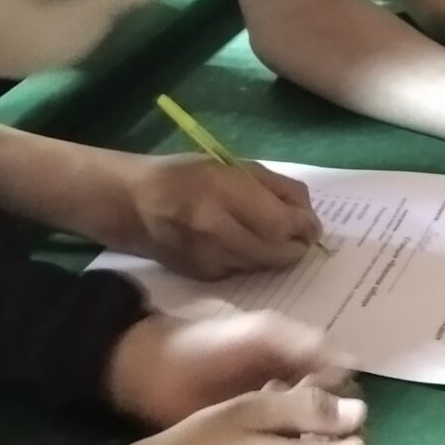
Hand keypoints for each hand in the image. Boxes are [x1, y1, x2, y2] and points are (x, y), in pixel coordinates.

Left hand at [107, 311, 351, 426]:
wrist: (149, 370)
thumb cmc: (207, 346)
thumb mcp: (259, 333)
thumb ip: (303, 342)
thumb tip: (354, 367)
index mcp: (296, 356)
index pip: (340, 383)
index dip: (346, 402)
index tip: (346, 426)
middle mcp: (288, 386)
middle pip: (327, 413)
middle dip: (331, 431)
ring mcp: (267, 417)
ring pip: (306, 436)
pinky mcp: (247, 442)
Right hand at [128, 155, 322, 278]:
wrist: (133, 204)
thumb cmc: (186, 174)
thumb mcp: (234, 166)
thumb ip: (275, 188)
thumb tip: (308, 214)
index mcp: (224, 194)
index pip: (283, 223)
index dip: (306, 225)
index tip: (310, 222)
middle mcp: (218, 232)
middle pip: (281, 253)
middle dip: (298, 244)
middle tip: (301, 232)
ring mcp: (210, 260)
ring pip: (267, 266)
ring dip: (277, 252)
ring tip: (270, 233)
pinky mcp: (205, 278)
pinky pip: (246, 272)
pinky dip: (255, 260)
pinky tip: (243, 243)